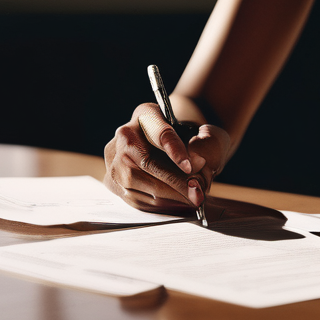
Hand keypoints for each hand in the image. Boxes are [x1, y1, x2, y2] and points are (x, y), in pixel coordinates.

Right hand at [103, 102, 230, 212]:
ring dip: (170, 196)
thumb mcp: (206, 133)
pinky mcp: (113, 183)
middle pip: (147, 164)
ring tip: (192, 199)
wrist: (172, 148)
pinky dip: (160, 204)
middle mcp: (124, 136)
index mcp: (147, 115)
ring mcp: (115, 160)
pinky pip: (137, 199)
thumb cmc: (191, 140)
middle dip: (176, 182)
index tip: (190, 166)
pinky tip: (178, 203)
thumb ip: (205, 144)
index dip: (174, 149)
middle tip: (199, 193)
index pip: (159, 132)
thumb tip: (196, 162)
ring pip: (141, 184)